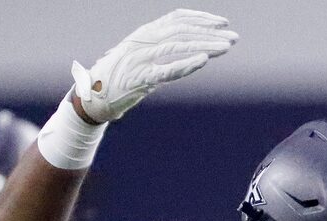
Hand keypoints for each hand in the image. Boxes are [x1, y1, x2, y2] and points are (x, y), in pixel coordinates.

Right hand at [72, 9, 238, 123]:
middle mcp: (141, 41)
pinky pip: (165, 70)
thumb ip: (162, 48)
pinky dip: (185, 64)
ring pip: (176, 46)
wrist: (92, 97)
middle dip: (210, 32)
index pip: (176, 18)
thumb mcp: (141, 56)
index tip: (222, 23)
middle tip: (233, 38)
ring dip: (204, 45)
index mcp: (143, 33)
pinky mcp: (138, 79)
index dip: (201, 18)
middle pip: (181, 30)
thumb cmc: (120, 78)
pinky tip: (202, 61)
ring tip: (225, 48)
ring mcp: (139, 59)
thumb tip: (191, 46)